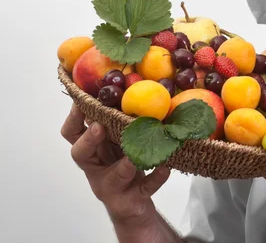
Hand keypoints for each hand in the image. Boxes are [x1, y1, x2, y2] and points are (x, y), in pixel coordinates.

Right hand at [61, 103, 169, 224]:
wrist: (133, 207)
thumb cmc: (125, 167)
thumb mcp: (119, 143)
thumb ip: (117, 124)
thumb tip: (127, 86)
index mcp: (92, 151)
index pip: (72, 133)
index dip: (74, 117)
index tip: (84, 100)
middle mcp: (96, 169)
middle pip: (80, 154)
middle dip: (89, 139)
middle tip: (100, 126)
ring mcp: (111, 187)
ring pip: (112, 177)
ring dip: (126, 164)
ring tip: (137, 154)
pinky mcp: (130, 201)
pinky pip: (143, 189)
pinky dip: (155, 178)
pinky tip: (165, 168)